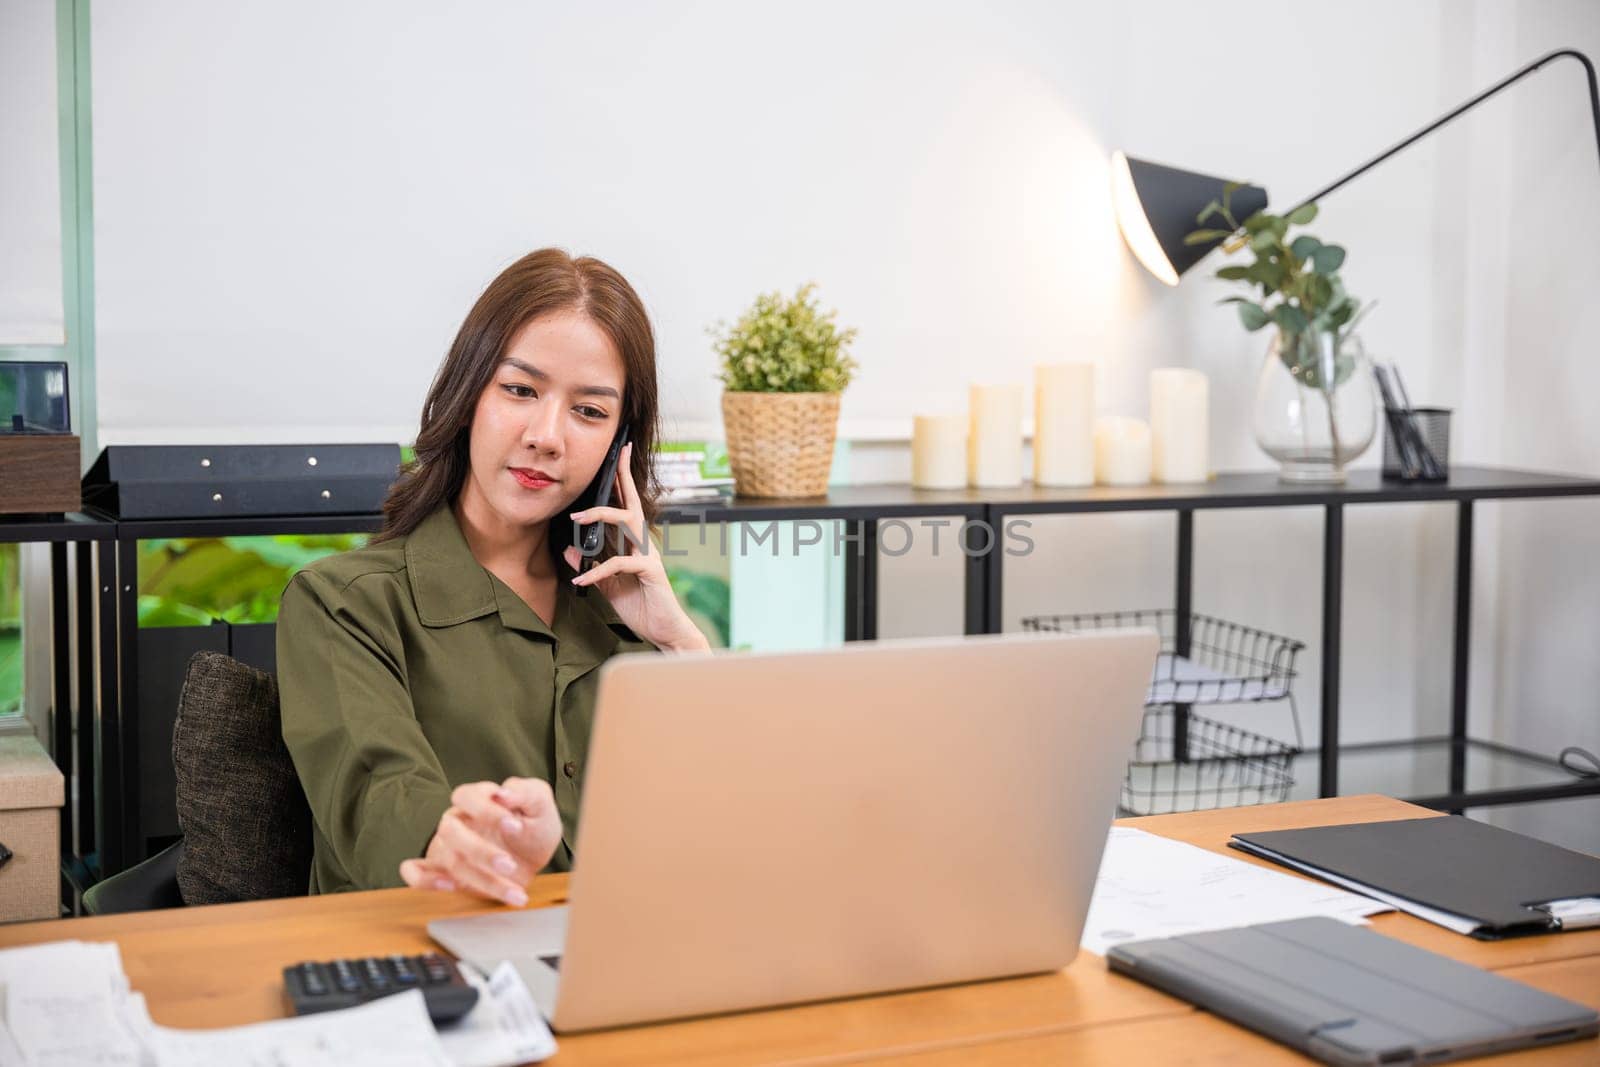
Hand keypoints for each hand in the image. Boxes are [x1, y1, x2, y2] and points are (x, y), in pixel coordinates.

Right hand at [398, 777, 562, 905]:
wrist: (533, 854)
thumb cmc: (533, 824)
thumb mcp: (540, 803)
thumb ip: (526, 792)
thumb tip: (504, 793)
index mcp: (479, 798)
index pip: (466, 796)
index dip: (486, 810)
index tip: (515, 825)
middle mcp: (458, 820)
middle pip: (451, 831)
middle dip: (481, 851)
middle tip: (510, 865)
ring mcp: (447, 846)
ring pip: (450, 860)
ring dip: (482, 880)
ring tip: (515, 892)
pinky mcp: (442, 870)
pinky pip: (416, 873)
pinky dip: (424, 881)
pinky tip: (450, 887)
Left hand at [564, 441, 710, 651]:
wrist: (665, 631)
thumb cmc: (640, 606)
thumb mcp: (608, 585)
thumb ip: (591, 566)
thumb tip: (568, 549)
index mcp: (635, 544)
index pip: (627, 505)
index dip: (622, 480)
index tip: (619, 453)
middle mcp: (644, 544)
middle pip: (631, 503)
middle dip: (619, 479)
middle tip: (610, 459)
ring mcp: (649, 555)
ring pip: (626, 523)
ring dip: (599, 516)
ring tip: (575, 519)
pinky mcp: (650, 572)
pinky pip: (618, 563)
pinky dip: (595, 571)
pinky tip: (580, 580)